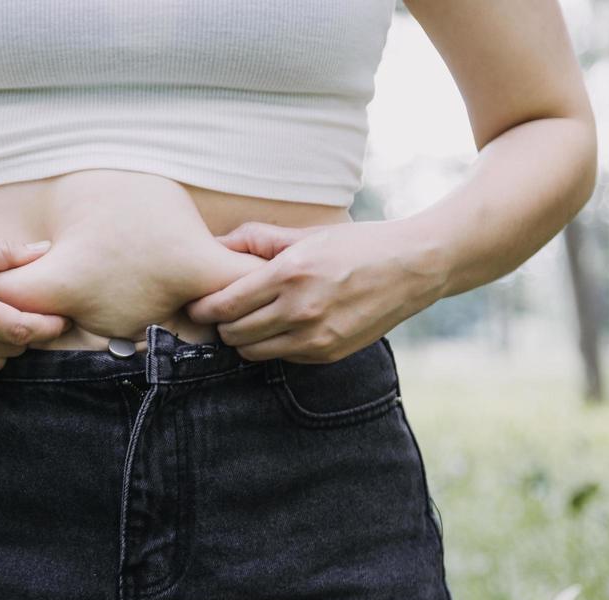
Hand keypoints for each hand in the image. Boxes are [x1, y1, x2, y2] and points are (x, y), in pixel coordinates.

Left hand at [181, 219, 447, 362]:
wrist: (412, 268)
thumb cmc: (357, 245)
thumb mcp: (307, 233)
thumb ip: (259, 239)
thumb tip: (216, 243)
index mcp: (290, 274)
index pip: (225, 305)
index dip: (203, 308)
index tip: (196, 304)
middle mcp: (300, 310)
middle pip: (234, 334)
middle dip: (222, 325)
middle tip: (222, 312)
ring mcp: (315, 337)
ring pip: (253, 352)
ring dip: (245, 339)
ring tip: (250, 321)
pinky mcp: (327, 353)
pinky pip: (282, 357)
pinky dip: (274, 345)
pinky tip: (282, 327)